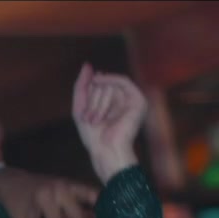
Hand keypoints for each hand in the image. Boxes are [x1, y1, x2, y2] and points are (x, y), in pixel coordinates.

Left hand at [0, 167, 99, 217]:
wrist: (12, 182)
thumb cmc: (16, 204)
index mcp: (46, 197)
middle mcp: (61, 188)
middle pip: (79, 216)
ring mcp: (70, 184)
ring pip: (93, 197)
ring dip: (101, 213)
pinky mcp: (74, 184)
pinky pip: (90, 194)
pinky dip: (98, 205)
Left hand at [72, 63, 146, 183]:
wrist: (105, 151)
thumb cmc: (92, 135)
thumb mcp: (80, 107)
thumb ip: (82, 85)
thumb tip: (88, 64)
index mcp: (112, 103)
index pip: (97, 84)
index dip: (87, 91)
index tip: (84, 111)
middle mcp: (123, 100)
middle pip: (102, 84)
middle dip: (92, 100)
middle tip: (92, 120)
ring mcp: (131, 100)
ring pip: (109, 85)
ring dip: (98, 101)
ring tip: (97, 120)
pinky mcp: (138, 102)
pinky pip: (122, 81)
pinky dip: (110, 81)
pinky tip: (100, 85)